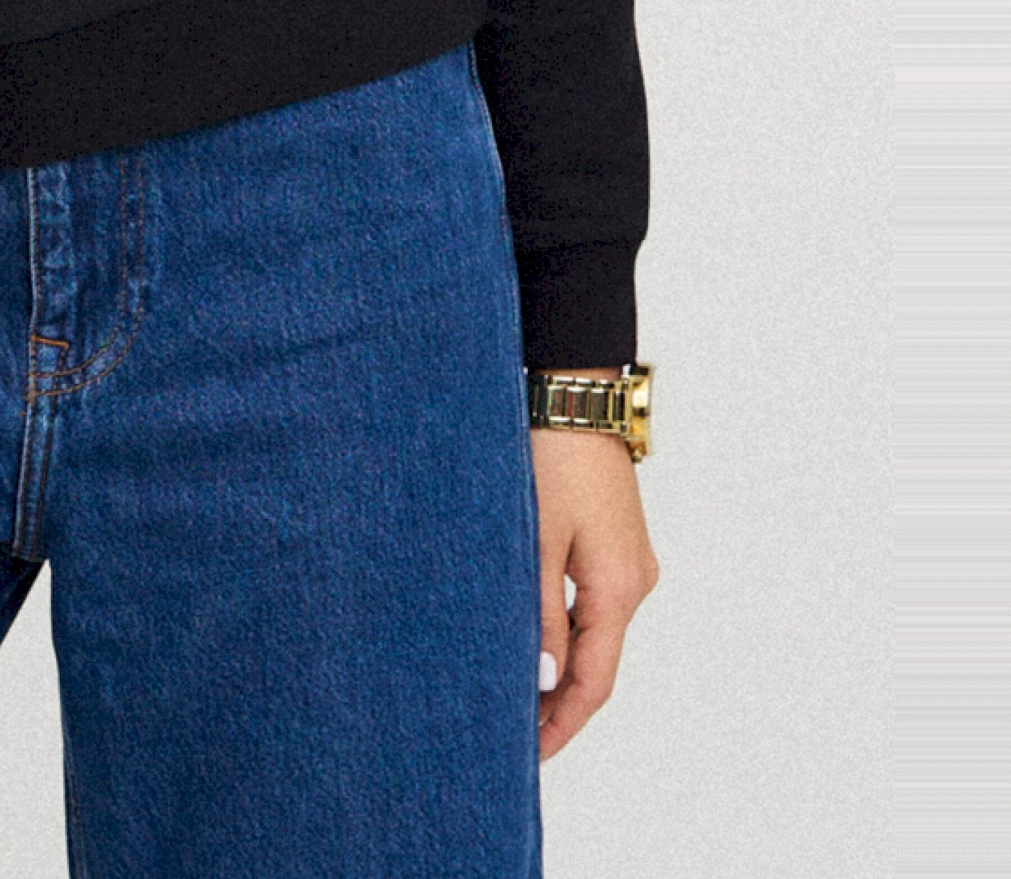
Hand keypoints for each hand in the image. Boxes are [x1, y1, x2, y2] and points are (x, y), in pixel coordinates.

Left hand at [529, 401, 659, 761]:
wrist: (575, 392)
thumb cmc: (551, 456)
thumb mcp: (537, 540)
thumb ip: (540, 613)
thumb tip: (545, 681)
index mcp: (618, 589)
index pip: (594, 683)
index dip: (563, 724)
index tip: (529, 755)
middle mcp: (635, 581)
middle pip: (598, 662)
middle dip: (559, 700)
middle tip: (511, 729)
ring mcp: (631, 560)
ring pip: (595, 631)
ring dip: (561, 662)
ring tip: (513, 687)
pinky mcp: (618, 540)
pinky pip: (594, 599)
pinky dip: (567, 625)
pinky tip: (534, 631)